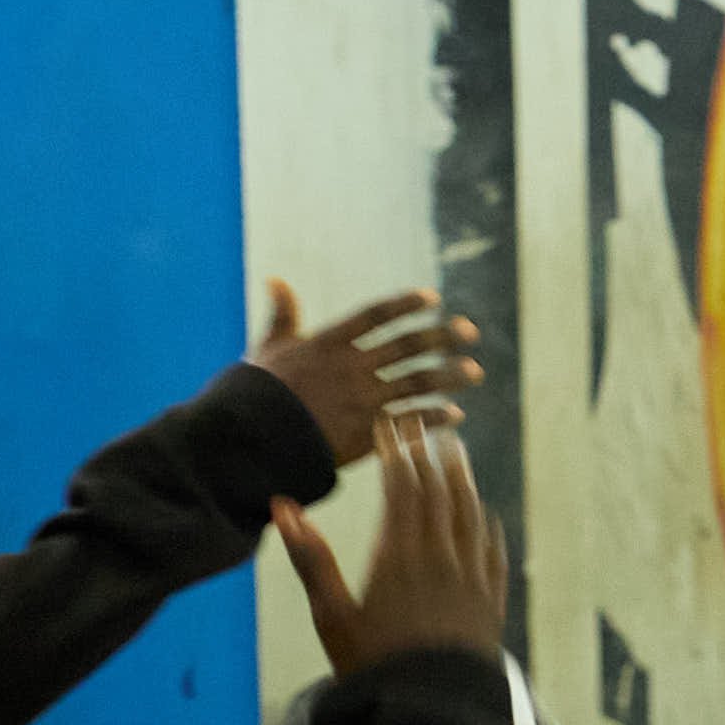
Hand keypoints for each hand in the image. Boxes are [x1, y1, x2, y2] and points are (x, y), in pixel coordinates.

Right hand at [248, 280, 485, 465]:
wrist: (249, 444)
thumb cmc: (253, 396)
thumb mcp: (267, 349)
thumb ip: (281, 315)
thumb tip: (276, 279)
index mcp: (328, 343)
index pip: (377, 315)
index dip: (406, 304)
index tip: (433, 298)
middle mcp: (352, 368)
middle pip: (408, 346)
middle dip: (443, 337)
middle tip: (470, 332)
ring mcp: (362, 401)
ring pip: (418, 383)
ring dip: (450, 377)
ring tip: (475, 372)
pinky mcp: (366, 434)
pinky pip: (411, 422)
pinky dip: (435, 418)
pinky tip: (455, 415)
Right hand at [280, 403, 507, 670]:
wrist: (431, 709)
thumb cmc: (370, 665)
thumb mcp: (331, 615)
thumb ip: (309, 558)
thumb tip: (282, 508)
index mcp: (400, 556)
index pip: (402, 489)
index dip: (396, 454)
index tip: (389, 426)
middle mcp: (441, 557)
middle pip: (439, 493)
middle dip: (428, 455)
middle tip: (422, 425)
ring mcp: (472, 575)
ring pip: (470, 513)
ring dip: (461, 479)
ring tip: (454, 451)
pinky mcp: (491, 598)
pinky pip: (492, 547)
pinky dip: (485, 522)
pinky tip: (484, 514)